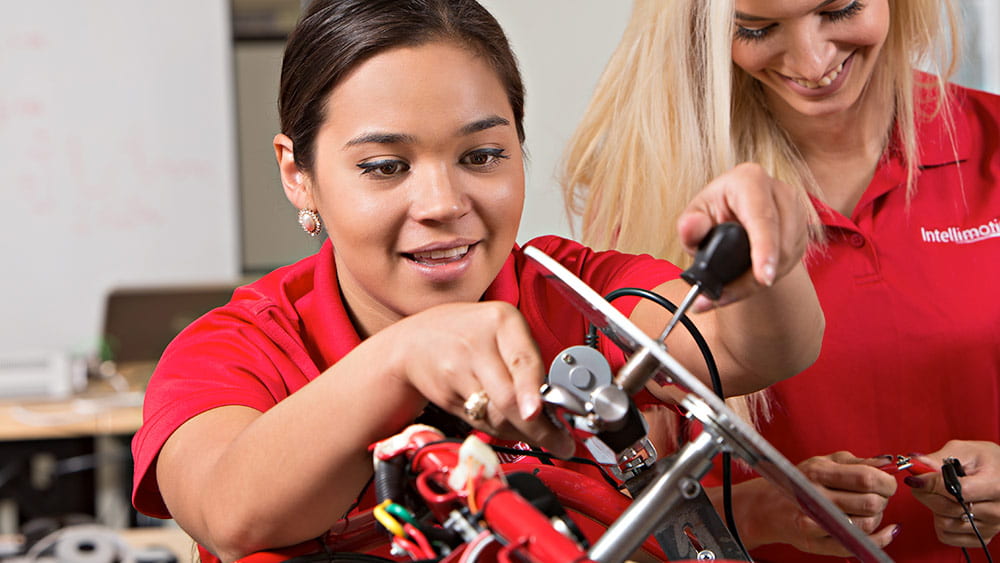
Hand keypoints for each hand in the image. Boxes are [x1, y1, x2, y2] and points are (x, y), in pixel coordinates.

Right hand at [384, 301, 574, 457]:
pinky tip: (507, 424)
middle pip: (508, 398)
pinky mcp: (447, 396)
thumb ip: (528, 361)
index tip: (539, 413)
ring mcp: (458, 371)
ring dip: (522, 433)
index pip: (522, 361)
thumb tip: (558, 404)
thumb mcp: (501, 330)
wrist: (415, 341)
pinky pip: (480, 423)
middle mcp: (477, 345)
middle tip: (559, 442)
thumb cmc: (467, 333)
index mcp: (502, 321)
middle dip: (538, 428)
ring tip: (538, 434)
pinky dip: (499, 430)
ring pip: (496, 416)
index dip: (531, 391)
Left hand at [678, 162, 809, 309]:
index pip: (762, 216)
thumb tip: (691, 228)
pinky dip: (768, 277)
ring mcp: (796, 210)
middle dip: (754, 277)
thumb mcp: (693, 218)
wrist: (733, 220)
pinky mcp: (803, 230)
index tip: (764, 277)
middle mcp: (779, 190)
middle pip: (778, 242)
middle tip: (724, 296)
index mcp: (749, 180)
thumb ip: (689, 226)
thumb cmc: (712, 216)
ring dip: (758, 281)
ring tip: (730, 289)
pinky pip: (790, 262)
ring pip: (786, 257)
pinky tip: (748, 280)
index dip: (764, 247)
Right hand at [734, 452, 899, 555]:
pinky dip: (880, 539)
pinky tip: (887, 530)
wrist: (768, 508)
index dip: (886, 482)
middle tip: (878, 496)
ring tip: (868, 510)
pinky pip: (859, 544)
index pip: (866, 478)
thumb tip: (887, 463)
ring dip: (877, 517)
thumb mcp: (823, 462)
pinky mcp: (817, 543)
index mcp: (817, 472)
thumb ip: (856, 462)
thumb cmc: (799, 481)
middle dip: (882, 500)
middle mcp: (814, 497)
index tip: (888, 483)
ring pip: (867, 524)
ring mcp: (815, 522)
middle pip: (870, 503)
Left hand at [908, 440, 999, 547]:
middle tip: (922, 482)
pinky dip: (940, 523)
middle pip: (946, 508)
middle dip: (926, 493)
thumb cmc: (987, 461)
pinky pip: (947, 536)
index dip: (931, 484)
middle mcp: (996, 511)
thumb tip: (916, 464)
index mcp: (995, 486)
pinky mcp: (982, 538)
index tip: (917, 478)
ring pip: (944, 524)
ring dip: (934, 508)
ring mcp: (991, 527)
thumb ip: (939, 458)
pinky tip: (947, 509)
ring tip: (942, 495)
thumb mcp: (966, 451)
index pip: (955, 491)